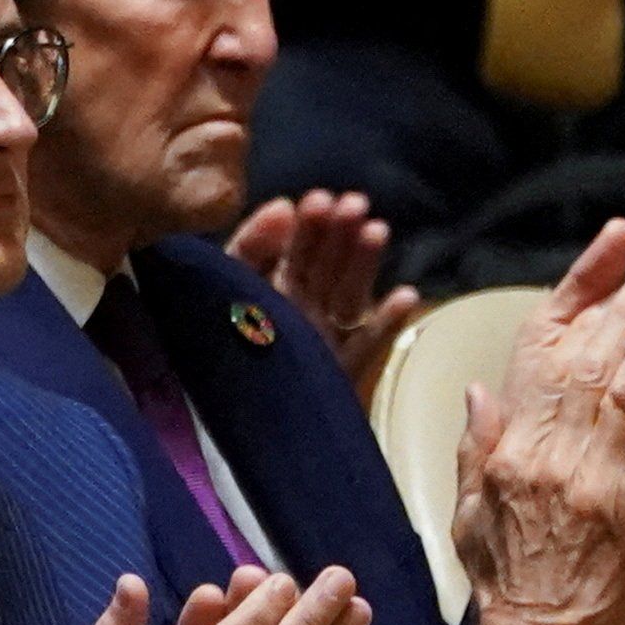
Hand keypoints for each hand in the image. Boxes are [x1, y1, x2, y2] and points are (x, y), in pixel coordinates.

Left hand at [231, 191, 409, 407]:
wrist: (230, 425)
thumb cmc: (219, 353)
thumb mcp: (226, 288)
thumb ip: (250, 246)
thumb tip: (283, 206)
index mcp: (268, 288)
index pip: (292, 251)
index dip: (308, 225)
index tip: (322, 199)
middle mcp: (297, 309)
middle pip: (324, 267)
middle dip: (340, 234)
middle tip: (356, 204)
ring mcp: (321, 339)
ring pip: (346, 294)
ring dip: (364, 263)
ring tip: (377, 231)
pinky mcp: (338, 370)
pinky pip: (366, 345)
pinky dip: (386, 322)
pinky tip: (405, 295)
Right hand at [453, 282, 624, 624]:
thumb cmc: (503, 584)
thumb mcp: (468, 511)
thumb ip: (476, 447)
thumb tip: (481, 392)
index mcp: (509, 450)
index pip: (541, 350)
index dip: (578, 289)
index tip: (614, 246)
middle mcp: (548, 455)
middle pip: (594, 356)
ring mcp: (592, 480)